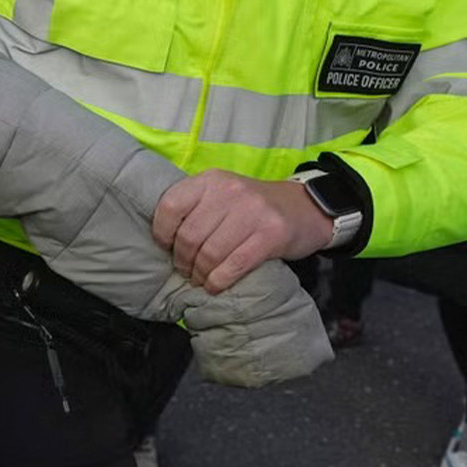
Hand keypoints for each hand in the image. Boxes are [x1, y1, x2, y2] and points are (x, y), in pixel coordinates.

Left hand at [152, 169, 335, 293]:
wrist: (304, 207)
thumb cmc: (252, 207)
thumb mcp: (222, 194)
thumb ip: (196, 207)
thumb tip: (163, 240)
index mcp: (211, 180)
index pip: (171, 206)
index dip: (162, 232)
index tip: (165, 247)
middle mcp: (229, 192)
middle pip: (190, 235)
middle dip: (182, 260)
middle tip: (185, 270)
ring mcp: (252, 212)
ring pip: (210, 253)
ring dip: (200, 274)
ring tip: (199, 279)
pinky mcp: (271, 234)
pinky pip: (234, 265)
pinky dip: (219, 281)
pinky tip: (215, 286)